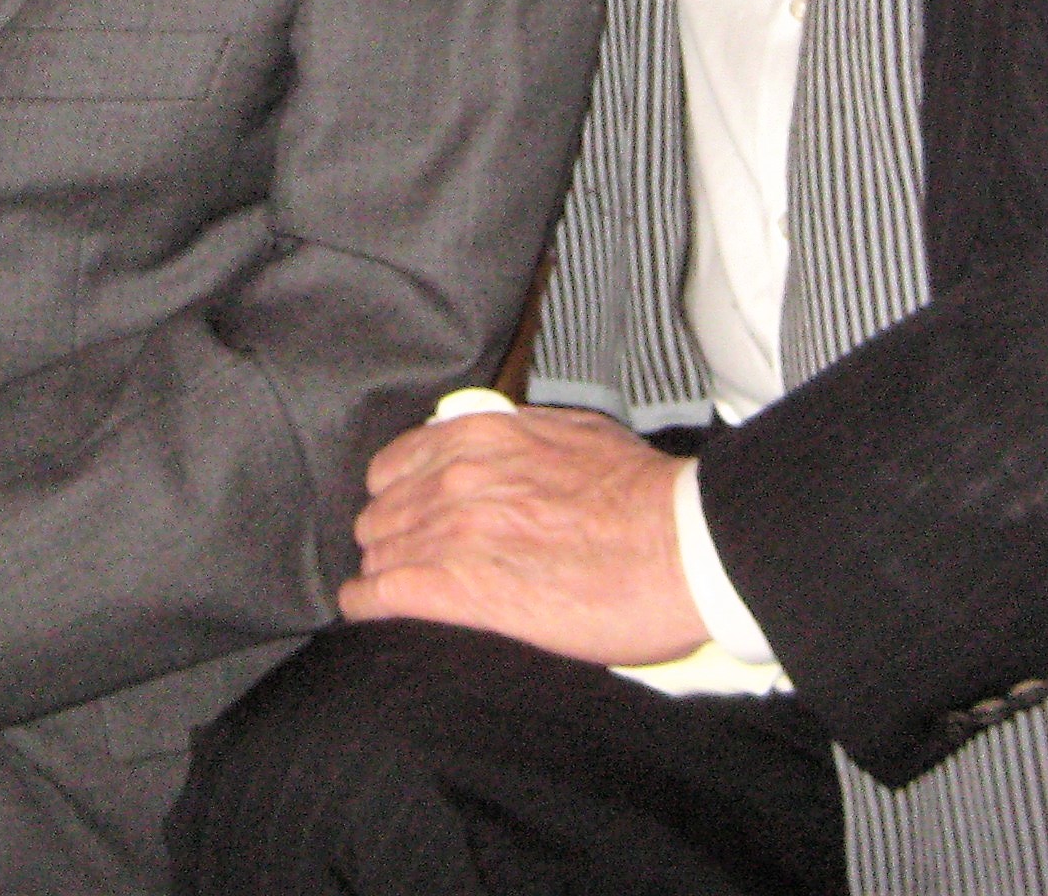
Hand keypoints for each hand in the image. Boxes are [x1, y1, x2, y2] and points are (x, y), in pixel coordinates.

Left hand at [340, 407, 710, 666]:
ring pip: (379, 554)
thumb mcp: (574, 435)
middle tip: (410, 563)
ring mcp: (452, 533)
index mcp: (481, 436)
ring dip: (384, 573)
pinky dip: (367, 605)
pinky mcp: (457, 589)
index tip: (410, 515)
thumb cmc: (644, 495)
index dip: (400, 495)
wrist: (680, 545)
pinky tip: (367, 612)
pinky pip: (380, 595)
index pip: (396, 465)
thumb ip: (522, 440)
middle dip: (392, 538)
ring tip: (394, 593)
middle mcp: (455, 479)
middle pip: (383, 514)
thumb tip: (505, 452)